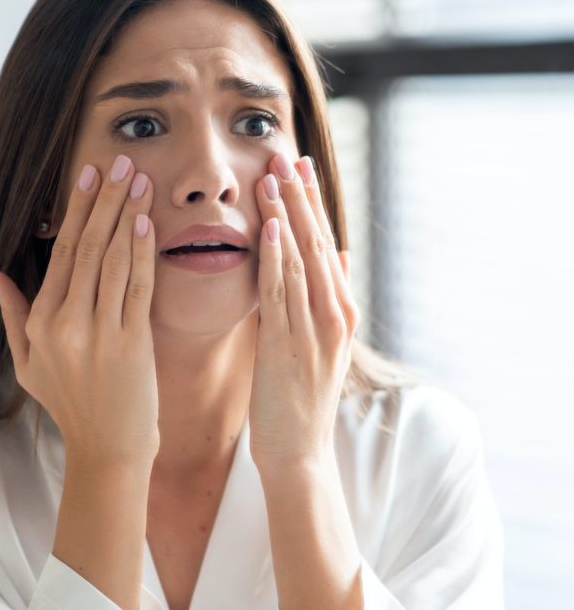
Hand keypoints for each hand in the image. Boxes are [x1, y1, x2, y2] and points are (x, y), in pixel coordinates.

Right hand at [0, 155, 159, 466]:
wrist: (109, 448)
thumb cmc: (71, 405)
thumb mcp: (28, 364)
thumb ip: (13, 315)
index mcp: (40, 324)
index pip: (60, 254)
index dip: (76, 211)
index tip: (88, 177)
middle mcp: (66, 323)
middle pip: (87, 248)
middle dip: (104, 200)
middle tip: (119, 163)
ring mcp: (100, 332)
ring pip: (113, 261)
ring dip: (127, 215)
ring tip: (138, 180)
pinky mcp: (133, 342)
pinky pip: (138, 287)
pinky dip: (143, 253)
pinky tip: (147, 222)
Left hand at [249, 154, 359, 470]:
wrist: (300, 454)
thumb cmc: (302, 399)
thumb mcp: (324, 344)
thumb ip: (330, 297)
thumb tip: (340, 254)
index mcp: (340, 312)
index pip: (326, 245)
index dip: (312, 204)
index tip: (299, 167)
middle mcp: (333, 315)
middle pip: (317, 244)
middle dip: (300, 199)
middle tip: (287, 155)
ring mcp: (314, 331)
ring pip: (301, 262)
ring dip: (286, 217)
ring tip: (273, 177)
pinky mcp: (289, 348)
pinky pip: (282, 295)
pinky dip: (276, 259)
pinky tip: (269, 229)